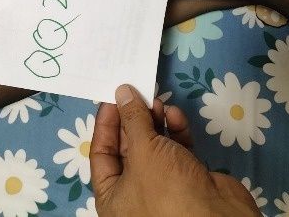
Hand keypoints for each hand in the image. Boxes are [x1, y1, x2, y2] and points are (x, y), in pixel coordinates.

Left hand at [90, 84, 259, 216]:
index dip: (106, 124)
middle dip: (134, 119)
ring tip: (158, 102)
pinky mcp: (187, 179)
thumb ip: (133, 118)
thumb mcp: (143, 150)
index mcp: (113, 196)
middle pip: (128, 147)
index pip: (101, 153)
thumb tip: (122, 92)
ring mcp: (162, 185)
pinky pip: (176, 150)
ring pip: (155, 146)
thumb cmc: (167, 189)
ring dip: (155, 122)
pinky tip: (176, 116)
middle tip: (138, 94)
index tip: (113, 97)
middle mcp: (135, 191)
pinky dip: (176, 132)